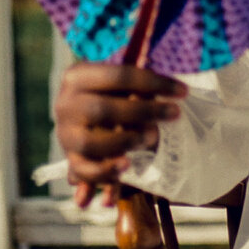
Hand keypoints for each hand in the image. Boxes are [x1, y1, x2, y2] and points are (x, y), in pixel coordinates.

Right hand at [54, 62, 186, 207]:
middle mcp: (66, 105)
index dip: (154, 82)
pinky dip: (105, 172)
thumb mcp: (119, 83)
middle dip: (144, 111)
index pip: (118, 76)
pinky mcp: (71, 159)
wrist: (82, 116)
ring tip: (150, 137)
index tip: (183, 91)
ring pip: (92, 143)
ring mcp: (65, 134)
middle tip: (174, 113)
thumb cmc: (109, 94)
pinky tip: (127, 165)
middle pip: (103, 109)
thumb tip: (168, 82)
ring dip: (125, 141)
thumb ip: (137, 84)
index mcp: (77, 77)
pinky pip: (84, 171)